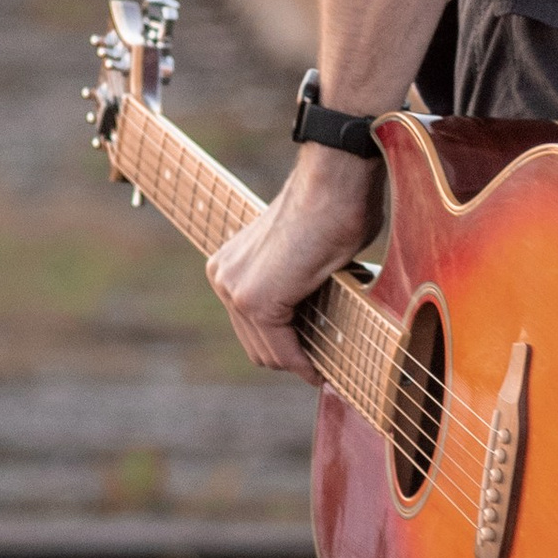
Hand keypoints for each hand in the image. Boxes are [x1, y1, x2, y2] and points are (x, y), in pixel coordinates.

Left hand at [208, 145, 385, 377]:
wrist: (335, 186)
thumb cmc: (333, 210)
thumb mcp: (300, 255)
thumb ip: (293, 284)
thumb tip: (313, 313)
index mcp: (228, 265)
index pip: (249, 327)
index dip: (282, 348)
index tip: (310, 361)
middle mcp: (222, 276)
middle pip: (254, 344)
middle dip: (288, 359)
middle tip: (319, 369)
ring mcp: (235, 289)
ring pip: (267, 352)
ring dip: (297, 364)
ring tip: (322, 370)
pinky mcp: (255, 301)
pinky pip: (282, 349)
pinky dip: (303, 364)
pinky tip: (319, 370)